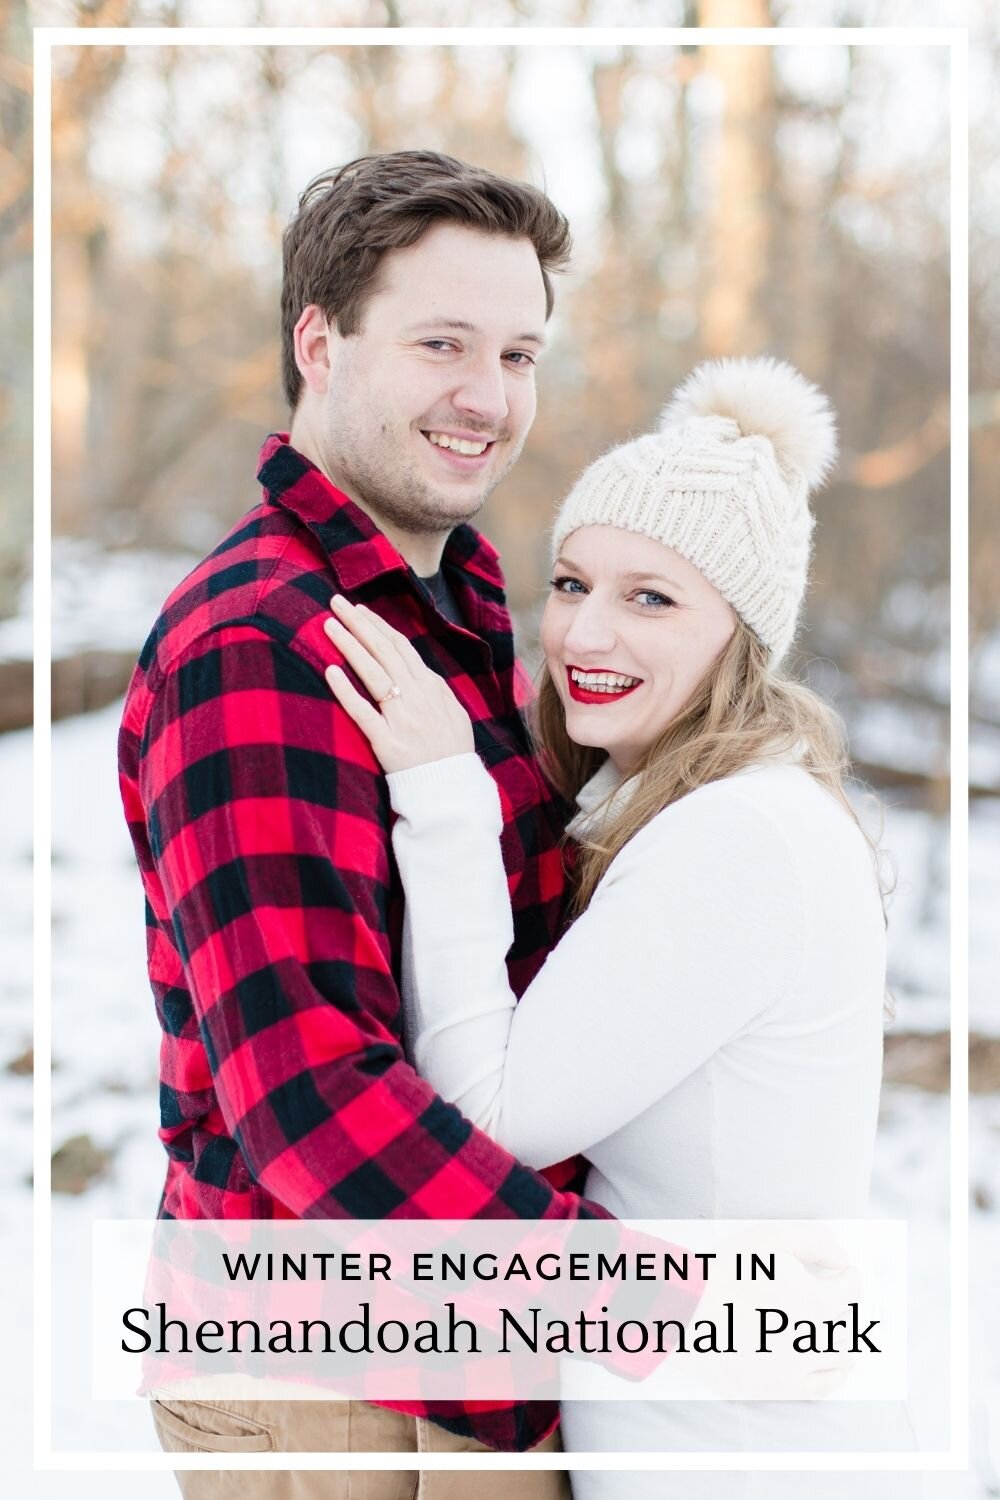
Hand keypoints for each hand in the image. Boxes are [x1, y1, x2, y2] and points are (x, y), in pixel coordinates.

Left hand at [323, 595, 474, 772]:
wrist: (453, 792)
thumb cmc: (451, 754)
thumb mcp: (453, 715)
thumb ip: (435, 691)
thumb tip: (419, 671)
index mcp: (432, 689)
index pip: (401, 648)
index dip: (378, 626)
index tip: (359, 610)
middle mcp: (417, 698)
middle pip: (384, 652)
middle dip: (359, 624)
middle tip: (336, 602)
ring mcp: (402, 719)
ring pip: (373, 674)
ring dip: (350, 646)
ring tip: (329, 625)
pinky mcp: (388, 742)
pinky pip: (363, 712)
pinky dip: (347, 690)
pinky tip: (330, 671)